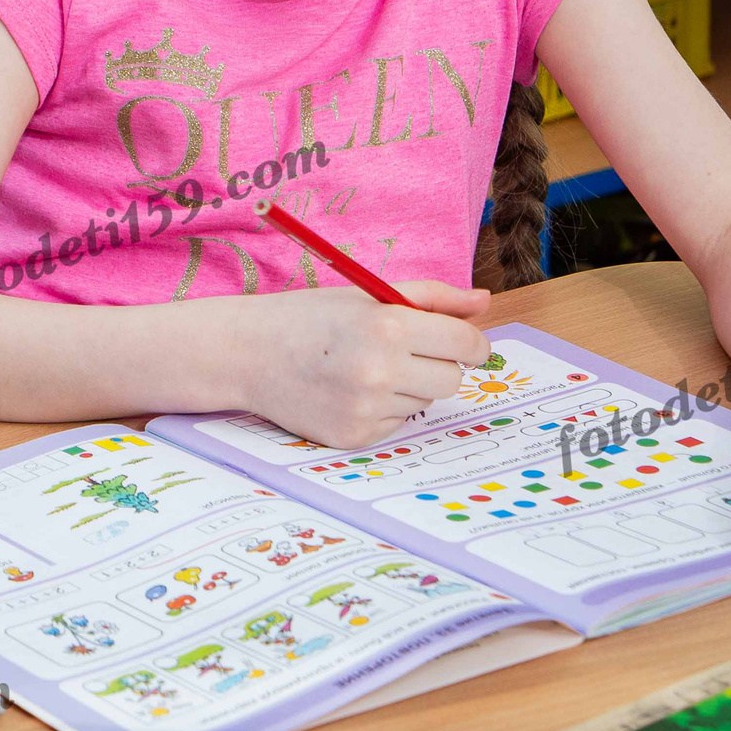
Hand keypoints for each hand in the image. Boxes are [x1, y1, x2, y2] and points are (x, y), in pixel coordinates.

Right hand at [238, 282, 493, 449]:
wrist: (247, 353)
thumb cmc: (310, 318)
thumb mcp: (367, 295)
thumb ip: (432, 297)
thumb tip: (483, 301)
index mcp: (389, 326)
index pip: (466, 344)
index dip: (471, 343)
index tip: (464, 344)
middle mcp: (381, 370)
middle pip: (452, 379)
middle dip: (438, 365)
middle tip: (403, 353)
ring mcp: (366, 408)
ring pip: (424, 403)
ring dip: (407, 388)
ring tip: (363, 370)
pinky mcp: (354, 436)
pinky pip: (395, 424)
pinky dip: (382, 410)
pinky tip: (349, 392)